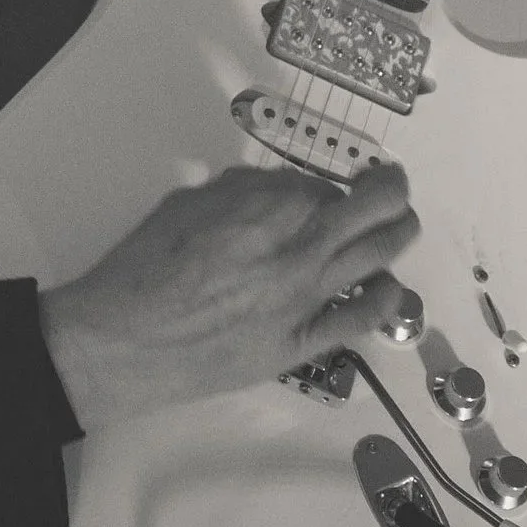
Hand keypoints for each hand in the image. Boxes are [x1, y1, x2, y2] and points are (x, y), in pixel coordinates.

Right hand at [39, 161, 419, 431]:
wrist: (122, 342)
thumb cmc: (141, 272)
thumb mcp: (185, 205)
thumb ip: (237, 194)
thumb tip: (265, 193)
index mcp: (268, 205)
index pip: (322, 185)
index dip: (327, 183)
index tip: (327, 186)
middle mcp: (299, 246)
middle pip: (373, 208)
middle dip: (390, 190)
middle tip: (393, 186)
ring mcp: (306, 296)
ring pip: (379, 255)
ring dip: (399, 232)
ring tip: (404, 224)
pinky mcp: (300, 342)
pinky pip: (361, 318)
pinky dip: (383, 297)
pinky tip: (387, 288)